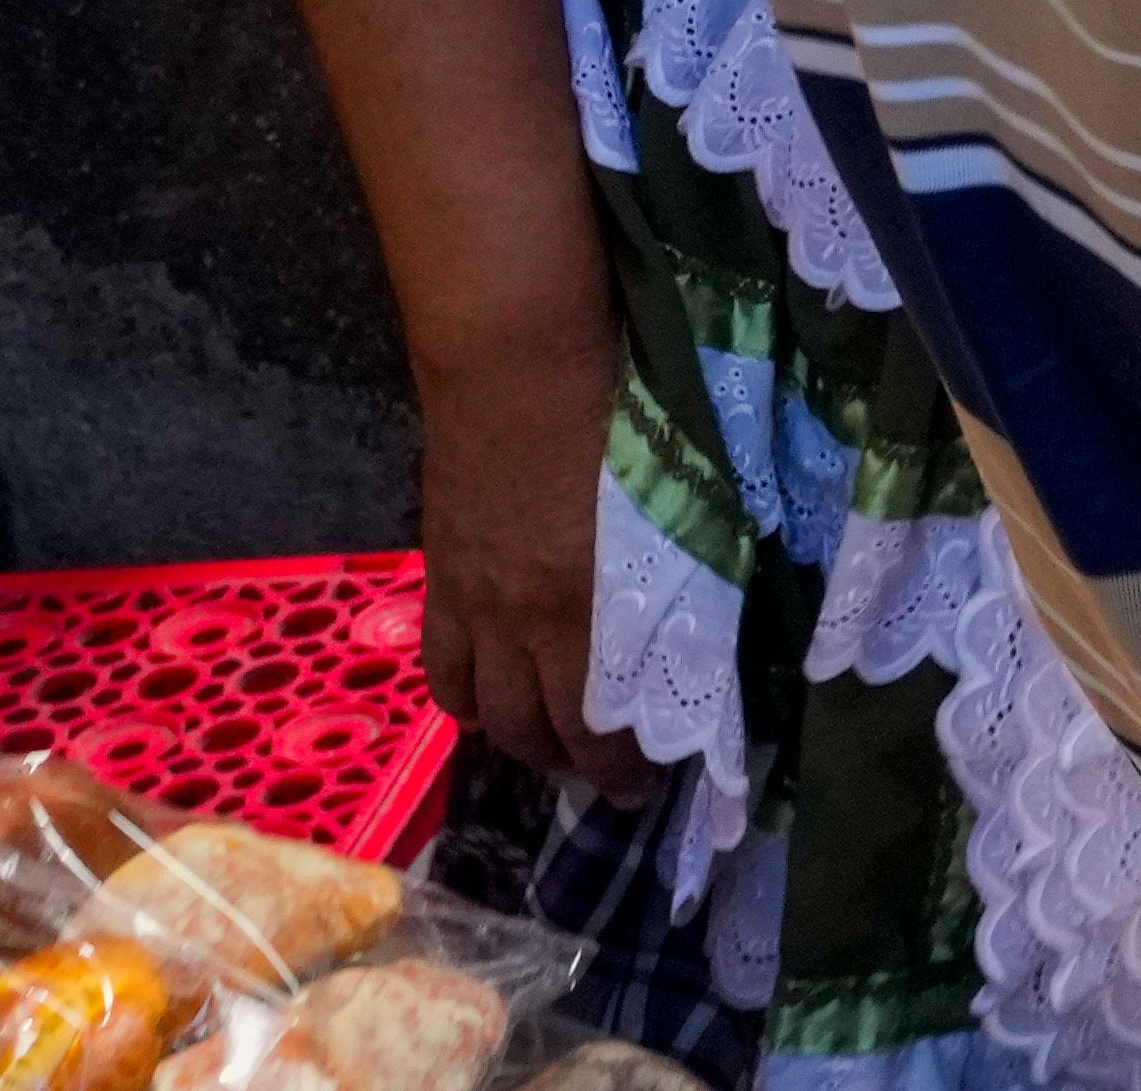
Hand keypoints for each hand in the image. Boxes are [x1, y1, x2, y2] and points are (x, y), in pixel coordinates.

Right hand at [406, 318, 649, 783]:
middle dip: (579, 766)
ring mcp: (474, 604)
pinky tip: (489, 701)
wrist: (514, 360)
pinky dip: (466, 699)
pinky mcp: (440, 577)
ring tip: (552, 747)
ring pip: (489, 712)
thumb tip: (699, 621)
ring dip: (521, 741)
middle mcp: (526, 623)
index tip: (655, 780)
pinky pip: (443, 669)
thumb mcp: (670, 501)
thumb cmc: (617, 407)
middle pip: (543, 730)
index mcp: (592, 608)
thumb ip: (679, 571)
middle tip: (612, 776)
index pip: (606, 723)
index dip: (628, 765)